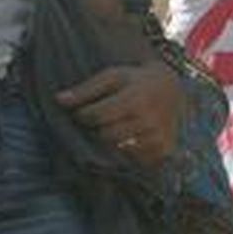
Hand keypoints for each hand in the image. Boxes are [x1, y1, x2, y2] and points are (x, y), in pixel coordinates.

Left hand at [57, 61, 182, 165]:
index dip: (84, 114)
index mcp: (134, 100)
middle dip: (97, 127)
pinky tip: (131, 134)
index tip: (84, 111)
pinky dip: (126, 148)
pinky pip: (132, 157)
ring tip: (116, 124)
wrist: (173, 88)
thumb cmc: (136, 80)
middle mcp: (147, 121)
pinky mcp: (162, 151)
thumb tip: (59, 100)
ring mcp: (156, 138)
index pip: (95, 116)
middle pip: (104, 135)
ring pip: (117, 148)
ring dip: (111, 138)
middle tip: (102, 117)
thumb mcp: (112, 76)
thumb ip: (86, 89)